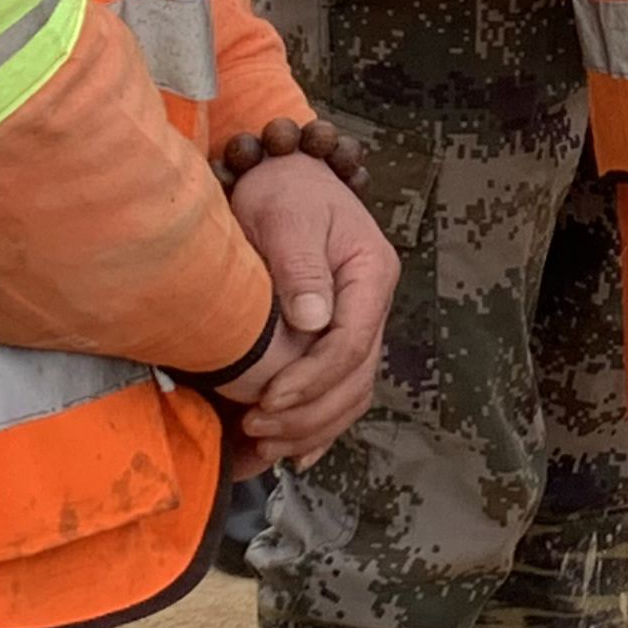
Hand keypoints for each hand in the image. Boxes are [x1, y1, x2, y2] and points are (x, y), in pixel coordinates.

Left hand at [225, 153, 399, 465]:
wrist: (282, 174)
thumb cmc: (282, 189)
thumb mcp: (287, 216)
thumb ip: (301, 266)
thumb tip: (314, 321)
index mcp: (370, 273)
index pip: (350, 344)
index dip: (310, 381)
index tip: (265, 401)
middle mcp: (372, 303)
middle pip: (356, 378)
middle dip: (307, 414)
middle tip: (255, 431)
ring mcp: (360, 322)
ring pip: (351, 393)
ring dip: (310, 429)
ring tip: (261, 448)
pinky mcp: (339, 336)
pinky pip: (340, 391)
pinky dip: (317, 427)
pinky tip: (290, 453)